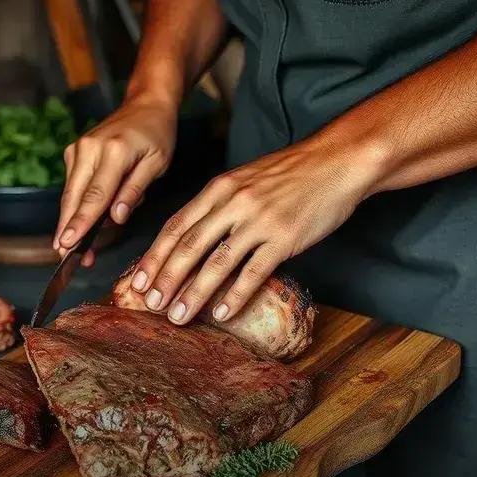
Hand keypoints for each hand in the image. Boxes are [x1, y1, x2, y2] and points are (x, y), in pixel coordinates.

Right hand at [55, 97, 177, 265]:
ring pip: (69, 194)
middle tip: (63, 256)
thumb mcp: (156, 164)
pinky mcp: (73, 152)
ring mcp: (78, 149)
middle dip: (67, 229)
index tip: (68, 243)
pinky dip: (75, 206)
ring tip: (72, 247)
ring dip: (70, 221)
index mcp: (115, 152)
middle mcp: (90, 149)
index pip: (95, 196)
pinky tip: (81, 224)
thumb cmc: (157, 135)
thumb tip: (115, 217)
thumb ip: (134, 191)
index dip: (81, 223)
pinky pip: (72, 186)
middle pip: (74, 197)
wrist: (145, 105)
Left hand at [123, 135, 381, 323]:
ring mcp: (259, 220)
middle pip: (189, 246)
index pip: (176, 226)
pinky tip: (222, 313)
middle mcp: (233, 203)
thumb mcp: (244, 179)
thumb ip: (217, 204)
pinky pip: (253, 271)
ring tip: (178, 316)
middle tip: (150, 304)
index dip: (154, 256)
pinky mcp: (284, 237)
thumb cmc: (291, 173)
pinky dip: (235, 295)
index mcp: (218, 189)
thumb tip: (190, 237)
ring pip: (216, 262)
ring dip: (194, 293)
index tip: (138, 281)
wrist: (338, 160)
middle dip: (165, 279)